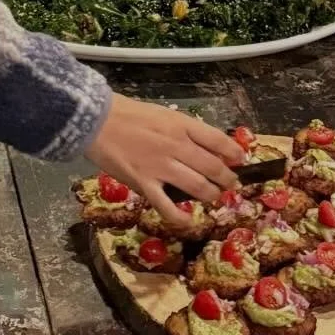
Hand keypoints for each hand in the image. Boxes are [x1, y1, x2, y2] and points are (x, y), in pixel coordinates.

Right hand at [87, 94, 242, 225]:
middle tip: (231, 184)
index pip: (218, 141)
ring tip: (214, 197)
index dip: (234, 153)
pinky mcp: (144, 184)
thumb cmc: (126, 113)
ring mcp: (161, 167)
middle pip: (213, 167)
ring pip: (198, 187)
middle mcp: (177, 146)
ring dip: (211, 195)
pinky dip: (181, 217)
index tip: (240, 160)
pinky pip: (167, 206)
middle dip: (227, 179)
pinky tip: (188, 221)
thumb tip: (202, 146)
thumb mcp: (162, 114)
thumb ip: (182, 130)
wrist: (95, 120)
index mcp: (181, 125)